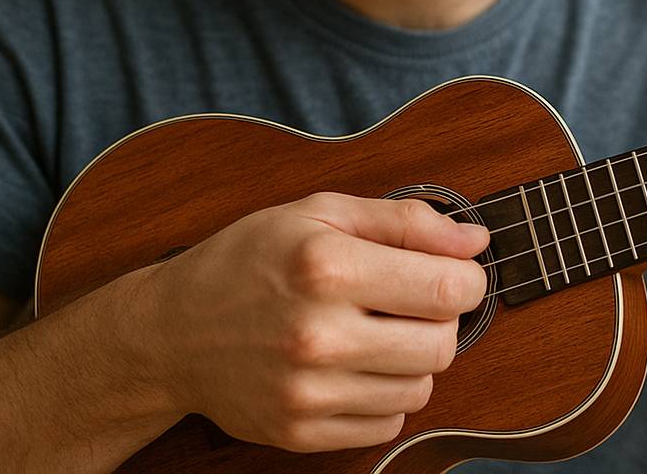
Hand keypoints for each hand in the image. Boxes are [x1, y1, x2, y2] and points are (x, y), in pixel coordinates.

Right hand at [141, 193, 488, 452]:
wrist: (171, 331)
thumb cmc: (249, 260)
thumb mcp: (321, 214)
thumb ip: (405, 221)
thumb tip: (474, 241)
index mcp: (327, 267)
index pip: (449, 289)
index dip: (466, 280)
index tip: (452, 275)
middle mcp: (318, 334)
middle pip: (442, 345)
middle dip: (440, 321)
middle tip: (410, 304)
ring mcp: (308, 391)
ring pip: (420, 388)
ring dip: (412, 360)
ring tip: (376, 333)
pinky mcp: (300, 432)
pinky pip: (387, 424)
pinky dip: (384, 397)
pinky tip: (355, 367)